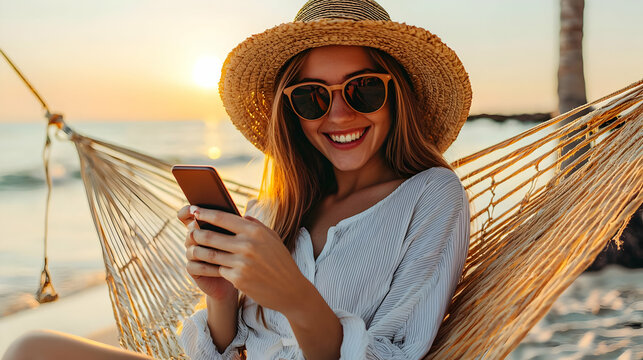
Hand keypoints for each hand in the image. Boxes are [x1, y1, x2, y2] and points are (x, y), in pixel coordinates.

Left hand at [189, 206, 308, 313]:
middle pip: (210, 236)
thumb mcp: (272, 238)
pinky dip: (211, 268)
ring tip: (192, 249)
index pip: (222, 218)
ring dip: (197, 251)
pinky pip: (218, 270)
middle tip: (189, 232)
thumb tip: (240, 216)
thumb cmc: (281, 261)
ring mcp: (241, 263)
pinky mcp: (238, 279)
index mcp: (254, 231)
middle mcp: (247, 245)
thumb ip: (255, 225)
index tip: (193, 210)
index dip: (204, 213)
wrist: (290, 289)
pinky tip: (204, 267)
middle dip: (195, 233)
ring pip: (209, 254)